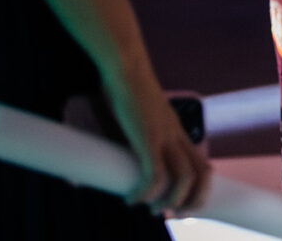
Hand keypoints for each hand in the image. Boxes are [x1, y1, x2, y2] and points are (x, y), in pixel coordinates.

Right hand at [106, 64, 207, 214]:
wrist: (124, 66)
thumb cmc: (121, 92)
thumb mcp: (127, 125)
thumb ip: (110, 150)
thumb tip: (79, 178)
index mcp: (177, 132)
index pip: (202, 163)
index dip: (199, 187)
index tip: (184, 205)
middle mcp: (177, 135)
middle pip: (202, 173)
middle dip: (194, 200)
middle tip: (175, 215)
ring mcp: (165, 135)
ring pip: (184, 177)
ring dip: (170, 200)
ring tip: (151, 210)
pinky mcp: (148, 137)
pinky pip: (154, 174)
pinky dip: (146, 192)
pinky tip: (132, 199)